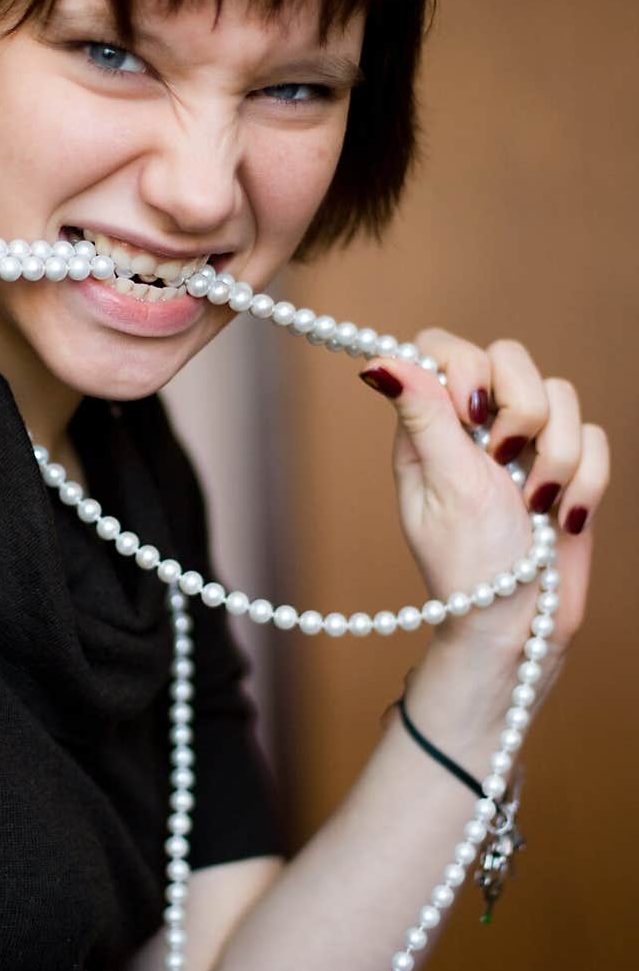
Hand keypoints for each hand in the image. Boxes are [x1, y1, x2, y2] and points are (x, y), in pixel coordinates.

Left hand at [358, 329, 610, 682]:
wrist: (521, 625)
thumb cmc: (469, 565)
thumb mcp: (444, 484)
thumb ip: (423, 415)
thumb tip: (375, 361)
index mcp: (430, 425)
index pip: (443, 345)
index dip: (466, 364)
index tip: (472, 415)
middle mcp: (477, 426)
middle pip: (512, 356)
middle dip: (521, 410)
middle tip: (503, 462)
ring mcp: (526, 444)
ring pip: (562, 394)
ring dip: (557, 456)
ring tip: (536, 506)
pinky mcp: (568, 467)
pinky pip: (595, 436)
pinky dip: (585, 480)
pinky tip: (565, 519)